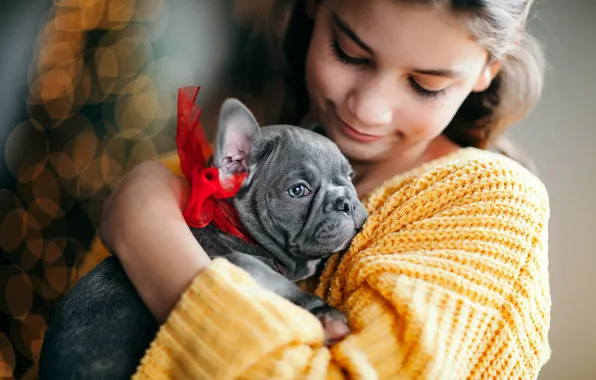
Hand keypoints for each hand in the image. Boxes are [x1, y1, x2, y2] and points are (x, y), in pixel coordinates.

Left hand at [100, 160, 211, 321]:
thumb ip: (188, 192)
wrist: (146, 223)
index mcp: (148, 168)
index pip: (159, 177)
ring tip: (154, 236)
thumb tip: (193, 198)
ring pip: (127, 213)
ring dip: (138, 222)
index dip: (170, 192)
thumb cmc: (174, 203)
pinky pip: (120, 231)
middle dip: (151, 206)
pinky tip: (141, 245)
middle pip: (140, 194)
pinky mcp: (105, 225)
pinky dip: (129, 237)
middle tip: (167, 222)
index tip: (178, 206)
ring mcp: (111, 203)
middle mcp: (125, 182)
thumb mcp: (191, 192)